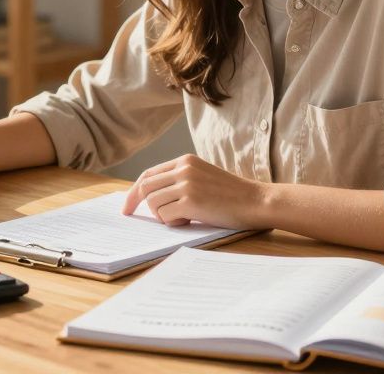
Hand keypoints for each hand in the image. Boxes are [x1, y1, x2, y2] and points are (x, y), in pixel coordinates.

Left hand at [121, 154, 266, 228]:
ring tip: (183, 217)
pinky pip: (164, 215)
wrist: (256, 201)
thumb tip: (150, 198)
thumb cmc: (231, 195)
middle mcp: (183, 169)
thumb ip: (180, 181)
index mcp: (185, 160)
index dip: (134, 191)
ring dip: (163, 215)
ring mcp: (186, 184)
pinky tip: (188, 220)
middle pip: (145, 187)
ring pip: (153, 203)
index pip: (148, 174)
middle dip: (138, 204)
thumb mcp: (202, 177)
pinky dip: (172, 222)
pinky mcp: (191, 201)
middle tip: (140, 217)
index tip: (127, 207)